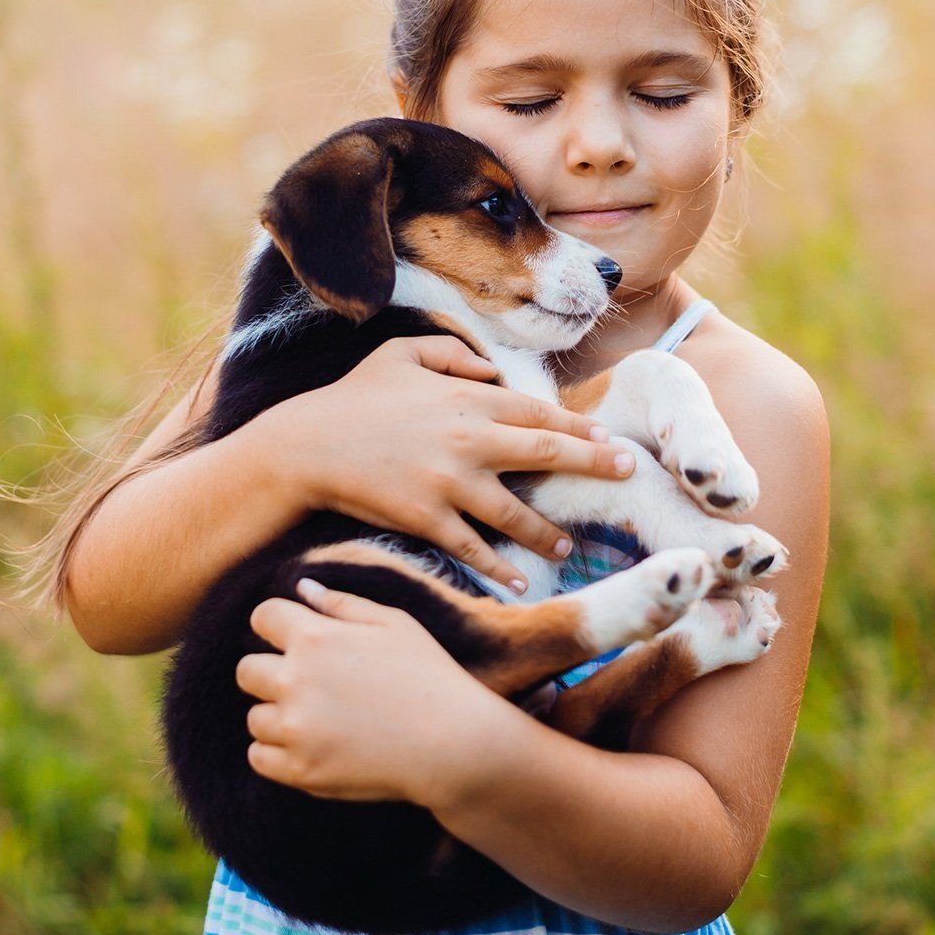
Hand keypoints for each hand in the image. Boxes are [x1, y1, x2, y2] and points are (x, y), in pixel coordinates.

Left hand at [237, 578, 508, 804]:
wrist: (453, 744)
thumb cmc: (430, 677)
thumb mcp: (394, 624)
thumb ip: (342, 604)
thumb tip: (301, 588)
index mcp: (315, 638)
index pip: (262, 618)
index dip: (278, 625)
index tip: (295, 639)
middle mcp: (296, 681)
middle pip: (247, 670)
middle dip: (272, 672)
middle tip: (310, 685)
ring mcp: (295, 729)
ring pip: (255, 717)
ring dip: (279, 716)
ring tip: (320, 720)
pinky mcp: (300, 770)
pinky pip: (259, 757)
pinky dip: (276, 753)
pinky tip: (310, 745)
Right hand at [255, 336, 636, 589]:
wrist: (306, 445)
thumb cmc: (353, 398)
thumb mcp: (401, 354)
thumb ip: (452, 353)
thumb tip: (491, 368)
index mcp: (466, 397)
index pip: (538, 412)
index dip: (579, 427)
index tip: (609, 439)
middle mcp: (468, 439)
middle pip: (546, 454)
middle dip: (593, 464)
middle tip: (627, 474)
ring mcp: (449, 482)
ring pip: (516, 512)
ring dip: (547, 531)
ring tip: (566, 545)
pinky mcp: (427, 518)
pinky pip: (473, 548)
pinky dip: (498, 567)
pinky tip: (517, 582)